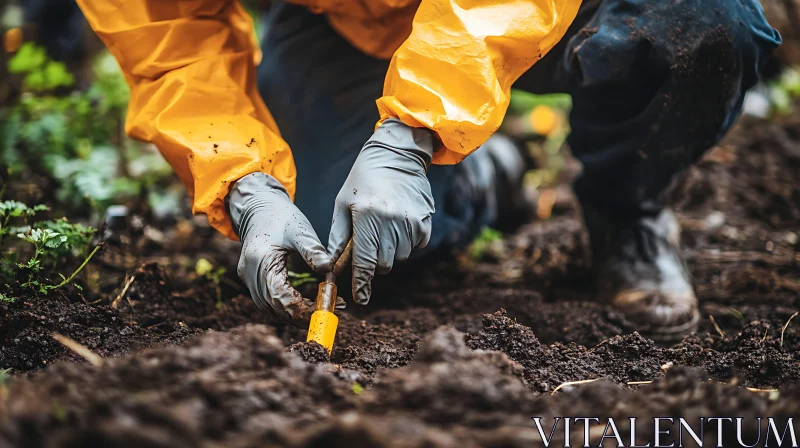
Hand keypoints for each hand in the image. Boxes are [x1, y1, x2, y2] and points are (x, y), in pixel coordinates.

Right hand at [228, 173, 330, 320]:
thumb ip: (313, 250)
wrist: (258, 206)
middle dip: (301, 315)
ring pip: (269, 308)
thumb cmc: (281, 216)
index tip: (326, 310)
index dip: (302, 309)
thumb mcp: (300, 230)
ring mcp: (248, 278)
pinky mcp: (250, 279)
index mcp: (261, 260)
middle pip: (274, 307)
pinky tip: (304, 303)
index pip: (280, 297)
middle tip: (328, 312)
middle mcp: (250, 273)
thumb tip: (329, 269)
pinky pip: (267, 301)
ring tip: (319, 309)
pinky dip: (285, 306)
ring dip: (293, 313)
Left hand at [328, 118, 434, 304]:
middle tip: (368, 246)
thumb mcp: (343, 204)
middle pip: (384, 265)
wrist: (397, 155)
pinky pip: (414, 247)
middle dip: (374, 263)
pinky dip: (404, 243)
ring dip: (389, 252)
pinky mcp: (425, 222)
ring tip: (382, 228)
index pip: (365, 261)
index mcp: (367, 216)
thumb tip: (330, 266)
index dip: (362, 283)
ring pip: (399, 257)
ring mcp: (411, 222)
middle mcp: (392, 220)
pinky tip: (397, 223)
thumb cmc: (362, 180)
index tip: (361, 298)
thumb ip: (337, 238)